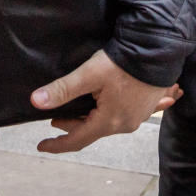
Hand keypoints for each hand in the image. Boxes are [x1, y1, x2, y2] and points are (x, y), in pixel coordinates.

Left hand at [30, 49, 181, 152]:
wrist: (158, 50)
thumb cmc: (124, 62)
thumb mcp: (89, 74)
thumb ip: (63, 89)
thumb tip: (36, 101)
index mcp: (109, 121)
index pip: (77, 140)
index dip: (57, 144)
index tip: (41, 146)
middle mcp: (125, 124)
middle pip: (92, 130)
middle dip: (72, 125)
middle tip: (55, 117)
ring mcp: (138, 116)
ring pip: (106, 122)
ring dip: (90, 118)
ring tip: (78, 108)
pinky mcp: (146, 106)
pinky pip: (121, 115)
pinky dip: (106, 112)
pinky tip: (103, 104)